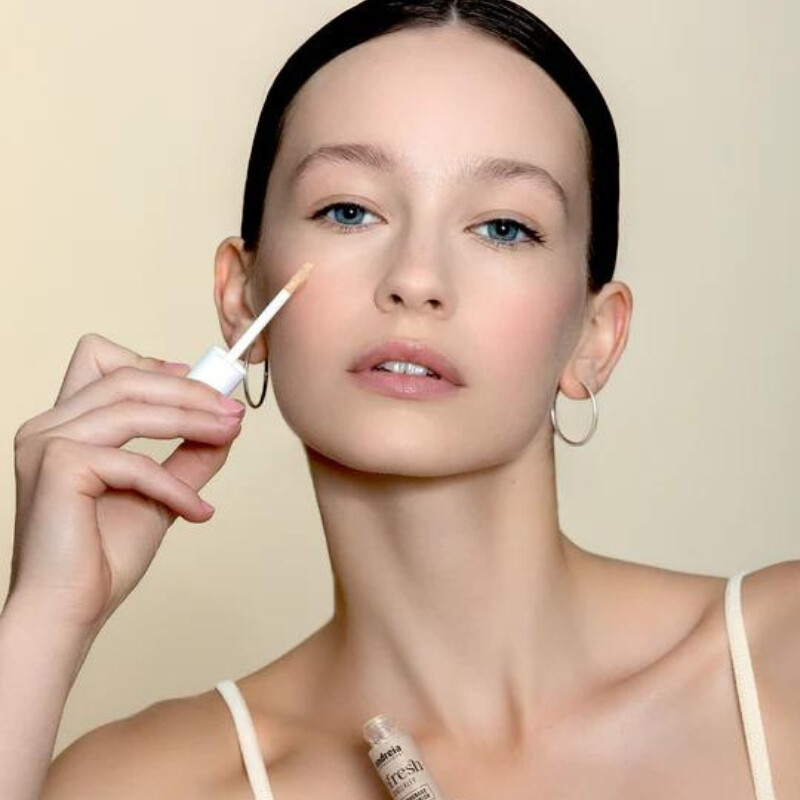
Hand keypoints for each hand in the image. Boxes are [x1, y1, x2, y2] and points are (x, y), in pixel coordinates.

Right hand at [6, 332, 245, 634]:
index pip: (98, 359)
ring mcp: (47, 442)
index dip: (151, 362)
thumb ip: (188, 457)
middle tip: (231, 410)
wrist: (68, 611)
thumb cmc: (103, 557)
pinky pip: (136, 463)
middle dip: (188, 390)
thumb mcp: (159, 494)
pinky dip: (174, 485)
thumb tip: (227, 427)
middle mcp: (49, 425)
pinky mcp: (59, 466)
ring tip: (230, 434)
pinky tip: (198, 511)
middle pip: (126, 375)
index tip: (198, 380)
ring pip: (133, 406)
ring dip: (192, 419)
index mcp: (64, 425)